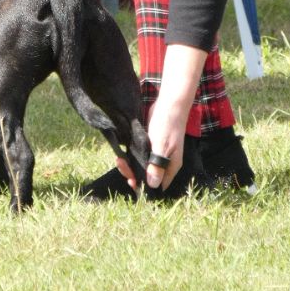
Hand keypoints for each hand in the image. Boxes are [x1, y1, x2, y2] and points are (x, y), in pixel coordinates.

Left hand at [115, 43, 207, 192]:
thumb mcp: (162, 146)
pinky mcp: (150, 145)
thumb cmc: (168, 125)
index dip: (144, 187)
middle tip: (121, 164)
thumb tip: (152, 185)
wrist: (169, 104)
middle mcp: (164, 162)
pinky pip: (140, 155)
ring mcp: (157, 153)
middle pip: (148, 176)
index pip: (157, 185)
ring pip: (142, 166)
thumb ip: (156, 165)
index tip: (131, 181)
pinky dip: (131, 156)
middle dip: (133, 174)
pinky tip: (122, 153)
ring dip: (130, 165)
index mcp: (170, 166)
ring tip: (119, 159)